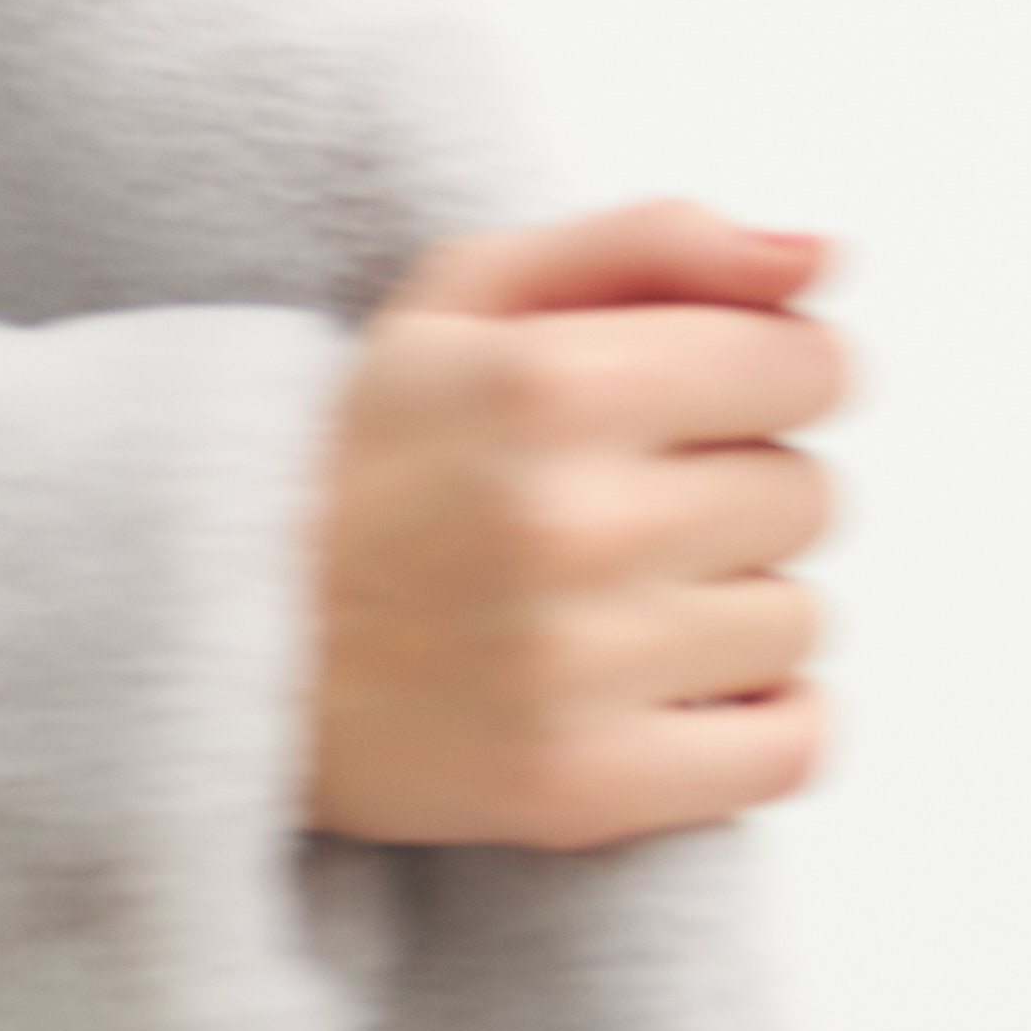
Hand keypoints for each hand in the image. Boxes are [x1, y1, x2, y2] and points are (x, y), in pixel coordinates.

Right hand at [304, 200, 842, 849]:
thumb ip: (653, 244)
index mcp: (552, 382)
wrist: (203, 639)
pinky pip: (789, 749)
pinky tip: (682, 689)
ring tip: (615, 604)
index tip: (693, 406)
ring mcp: (579, 668)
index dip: (766, 379)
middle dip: (733, 491)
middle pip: (807, 495)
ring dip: (733, 609)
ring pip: (798, 620)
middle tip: (622, 509)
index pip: (809, 365)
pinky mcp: (579, 786)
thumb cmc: (354, 458)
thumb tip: (827, 256)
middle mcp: (575, 523)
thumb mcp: (464, 298)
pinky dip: (766, 723)